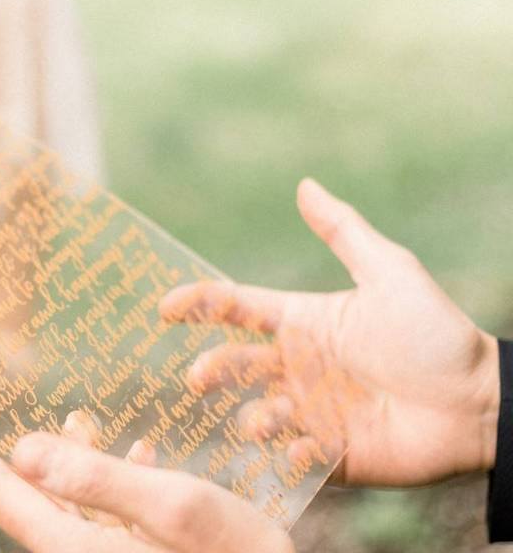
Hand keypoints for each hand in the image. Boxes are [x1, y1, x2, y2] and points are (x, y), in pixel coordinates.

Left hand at [0, 411, 294, 552]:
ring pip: (68, 500)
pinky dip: (113, 479)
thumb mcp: (174, 507)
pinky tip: (141, 452)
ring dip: (68, 458)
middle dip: (5, 452)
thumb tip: (24, 451)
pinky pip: (107, 513)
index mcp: (75, 542)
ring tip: (77, 419)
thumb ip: (98, 478)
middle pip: (23, 497)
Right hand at [159, 178, 498, 486]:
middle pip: (235, 366)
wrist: (480, 403)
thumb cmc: (435, 334)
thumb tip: (304, 184)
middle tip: (200, 378)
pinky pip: (294, 458)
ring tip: (267, 420)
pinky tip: (304, 449)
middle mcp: (297, 367)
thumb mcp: (389, 273)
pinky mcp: (329, 454)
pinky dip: (289, 457)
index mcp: (302, 323)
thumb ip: (343, 231)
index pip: (239, 309)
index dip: (200, 305)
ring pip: (257, 414)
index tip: (164, 308)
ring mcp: (311, 412)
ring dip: (253, 417)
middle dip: (212, 371)